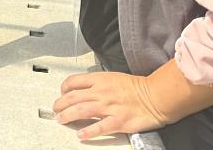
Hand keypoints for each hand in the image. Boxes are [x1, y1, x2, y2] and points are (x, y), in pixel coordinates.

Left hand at [53, 72, 167, 140]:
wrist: (156, 96)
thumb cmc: (137, 87)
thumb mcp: (113, 78)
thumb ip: (98, 83)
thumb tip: (85, 88)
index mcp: (100, 80)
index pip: (74, 81)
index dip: (64, 88)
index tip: (62, 94)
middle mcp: (101, 92)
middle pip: (73, 97)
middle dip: (60, 104)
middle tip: (56, 110)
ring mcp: (109, 107)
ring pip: (81, 111)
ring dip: (68, 116)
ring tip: (61, 120)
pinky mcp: (118, 121)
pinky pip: (99, 127)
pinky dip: (88, 132)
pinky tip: (81, 135)